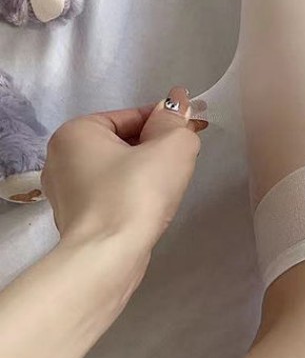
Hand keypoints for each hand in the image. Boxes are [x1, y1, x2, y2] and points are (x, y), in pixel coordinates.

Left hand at [42, 87, 201, 252]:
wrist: (108, 256)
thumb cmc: (137, 193)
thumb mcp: (171, 146)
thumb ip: (176, 120)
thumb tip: (177, 102)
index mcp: (76, 131)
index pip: (132, 115)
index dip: (167, 122)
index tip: (192, 133)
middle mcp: (60, 157)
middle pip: (123, 142)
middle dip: (155, 148)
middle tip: (181, 162)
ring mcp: (63, 192)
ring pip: (117, 169)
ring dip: (144, 171)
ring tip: (166, 187)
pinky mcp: (74, 219)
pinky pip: (109, 194)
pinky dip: (130, 194)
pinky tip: (147, 207)